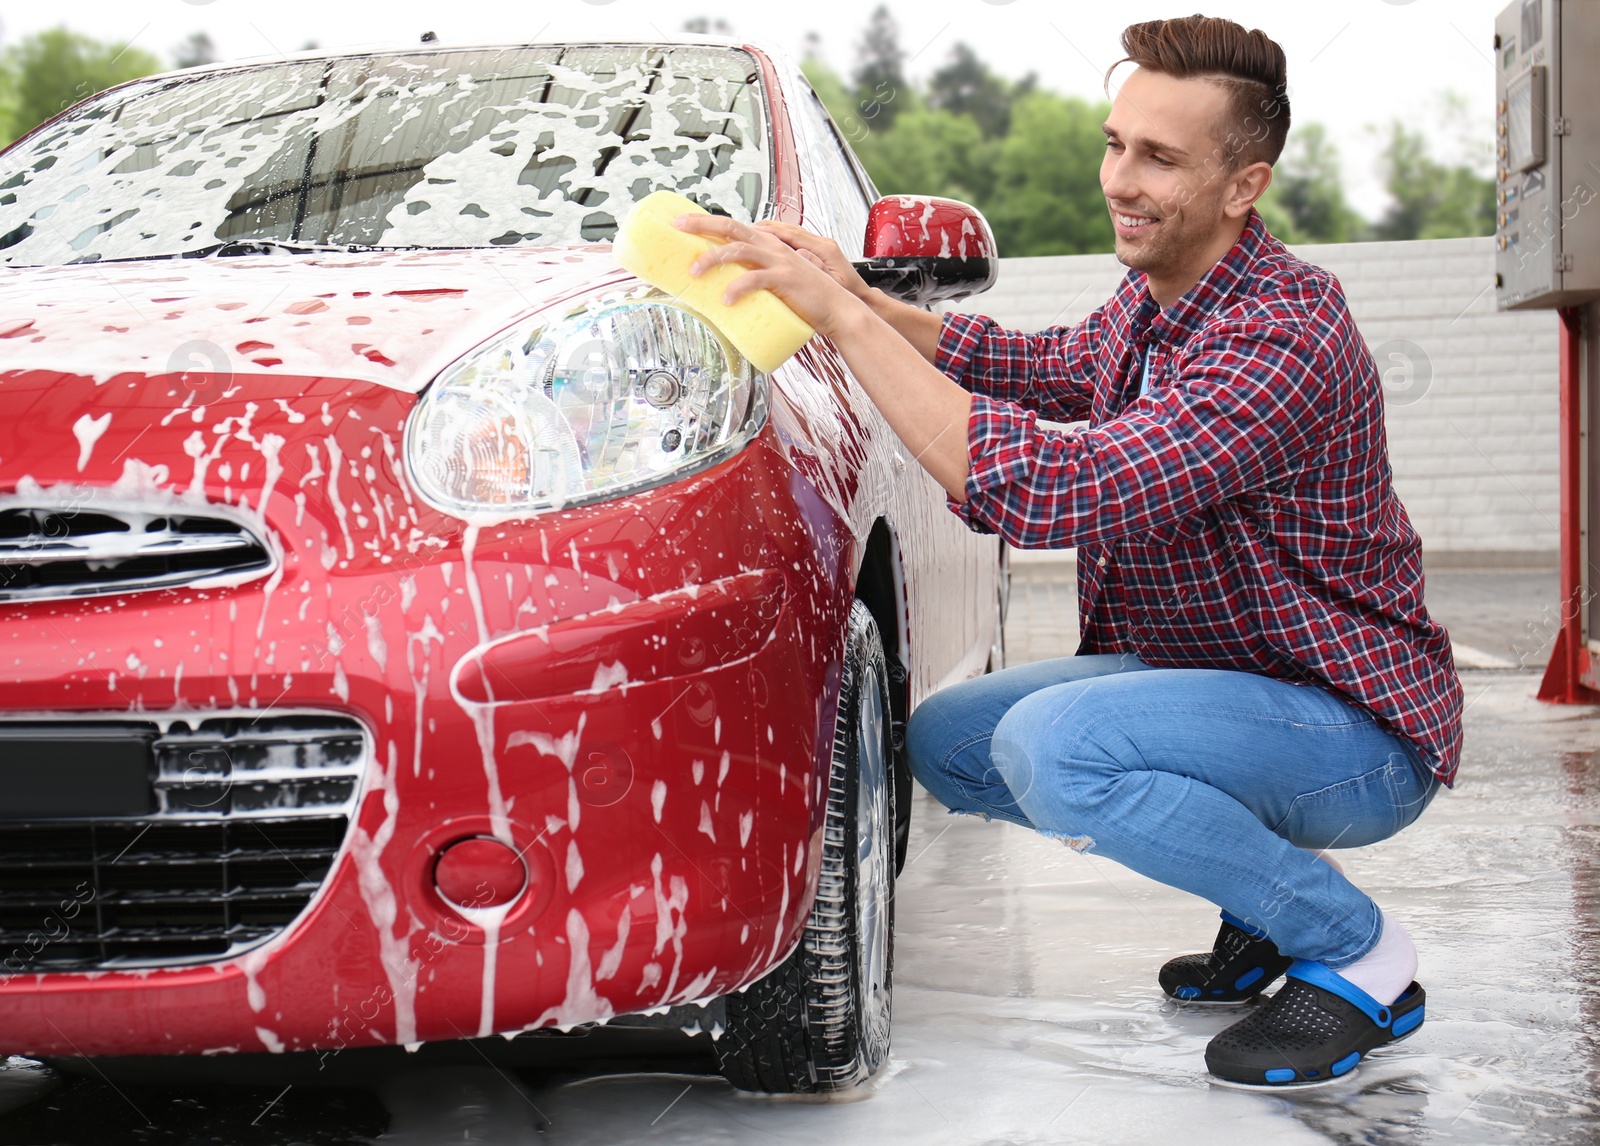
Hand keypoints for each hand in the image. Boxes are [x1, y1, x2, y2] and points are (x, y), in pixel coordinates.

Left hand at [673, 214, 867, 340]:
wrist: (836, 308)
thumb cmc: (805, 297)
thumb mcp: (774, 280)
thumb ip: (753, 276)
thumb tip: (722, 287)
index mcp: (768, 244)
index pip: (733, 226)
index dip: (707, 222)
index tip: (683, 223)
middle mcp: (772, 247)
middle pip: (731, 227)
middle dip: (702, 224)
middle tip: (678, 227)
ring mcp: (779, 261)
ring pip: (739, 250)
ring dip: (713, 258)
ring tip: (694, 271)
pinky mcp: (785, 279)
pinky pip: (755, 279)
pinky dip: (737, 288)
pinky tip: (726, 299)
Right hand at [751, 220, 873, 302]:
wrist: (856, 303)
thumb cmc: (846, 296)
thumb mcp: (831, 284)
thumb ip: (816, 268)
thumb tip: (801, 255)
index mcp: (825, 249)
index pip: (792, 234)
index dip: (769, 231)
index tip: (751, 230)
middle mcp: (822, 244)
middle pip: (787, 229)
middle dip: (764, 228)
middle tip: (742, 229)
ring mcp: (819, 247)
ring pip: (788, 233)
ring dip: (768, 233)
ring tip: (748, 234)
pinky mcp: (816, 254)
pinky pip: (792, 242)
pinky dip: (777, 240)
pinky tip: (764, 245)